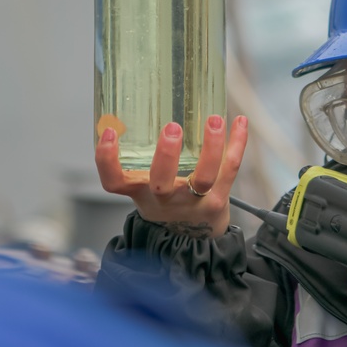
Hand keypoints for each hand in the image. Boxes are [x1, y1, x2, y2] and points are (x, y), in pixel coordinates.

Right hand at [95, 115, 248, 237]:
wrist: (193, 238)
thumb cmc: (166, 200)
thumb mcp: (145, 184)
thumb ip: (140, 156)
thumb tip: (131, 108)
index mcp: (140, 192)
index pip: (114, 182)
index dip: (107, 160)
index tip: (110, 133)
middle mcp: (164, 199)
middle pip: (161, 183)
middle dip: (166, 156)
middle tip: (172, 128)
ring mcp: (193, 202)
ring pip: (204, 178)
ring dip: (211, 147)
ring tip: (214, 120)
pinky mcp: (218, 200)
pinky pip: (230, 170)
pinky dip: (237, 143)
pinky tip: (240, 121)